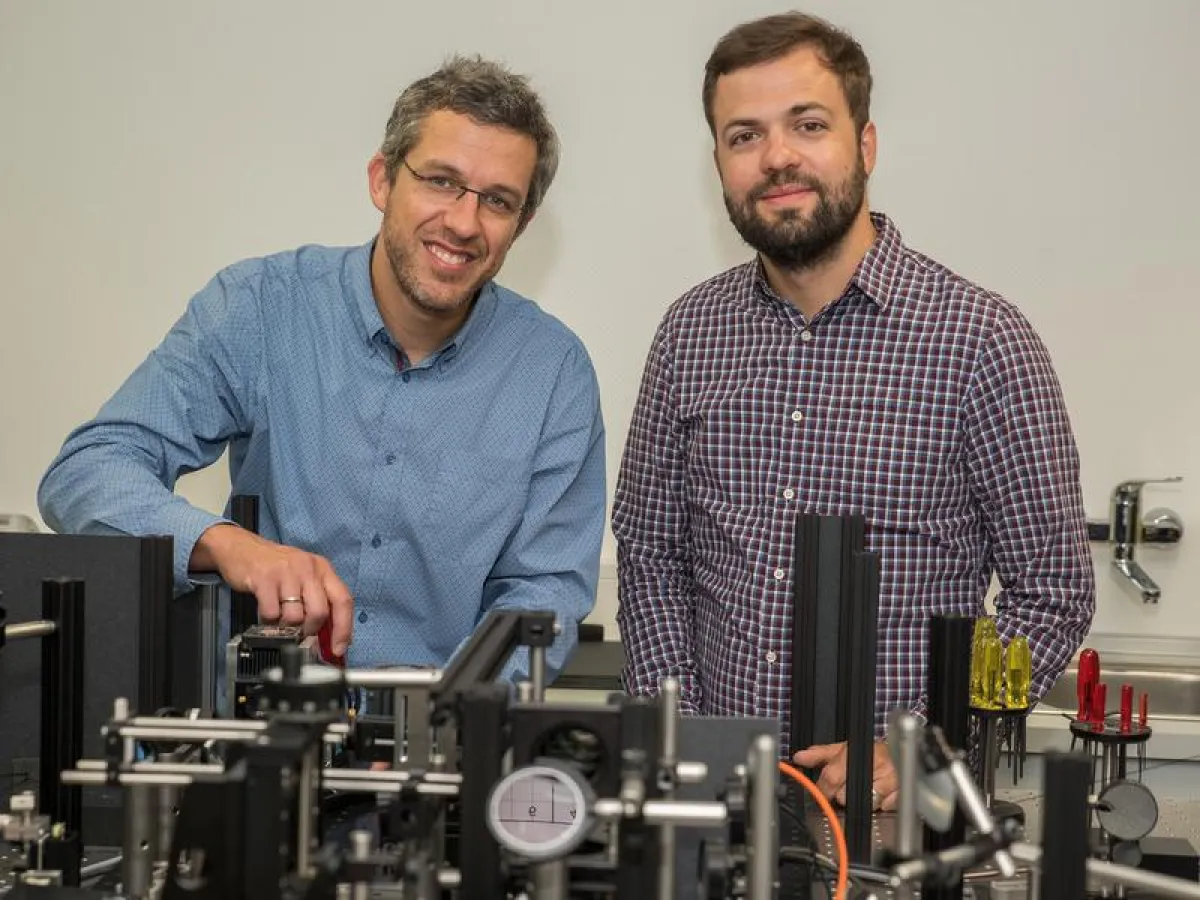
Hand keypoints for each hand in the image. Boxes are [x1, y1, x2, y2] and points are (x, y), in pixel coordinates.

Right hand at [191, 524, 353, 655]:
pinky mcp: (264, 578)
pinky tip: (266, 612)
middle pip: (320, 611)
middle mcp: (308, 568)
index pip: (343, 600)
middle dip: (309, 630)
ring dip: (286, 626)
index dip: (344, 628)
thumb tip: (329, 639)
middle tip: (299, 632)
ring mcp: (286, 572)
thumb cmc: (276, 568)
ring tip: (279, 618)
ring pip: (295, 616)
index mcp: (323, 569)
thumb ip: (318, 602)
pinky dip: (268, 621)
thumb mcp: (303, 578)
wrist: (242, 548)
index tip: (338, 649)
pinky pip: (271, 613)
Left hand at [792, 740, 897, 810]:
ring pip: (865, 806)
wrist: (902, 750)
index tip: (822, 794)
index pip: (831, 778)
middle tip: (847, 789)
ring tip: (866, 790)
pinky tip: (880, 794)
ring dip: (863, 802)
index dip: (823, 789)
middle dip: (842, 796)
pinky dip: (880, 806)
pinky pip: (883, 809)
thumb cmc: (870, 751)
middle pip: (846, 796)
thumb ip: (820, 754)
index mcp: (856, 754)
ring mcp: (890, 781)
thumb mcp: (843, 749)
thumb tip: (799, 757)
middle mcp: (874, 766)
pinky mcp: (901, 794)